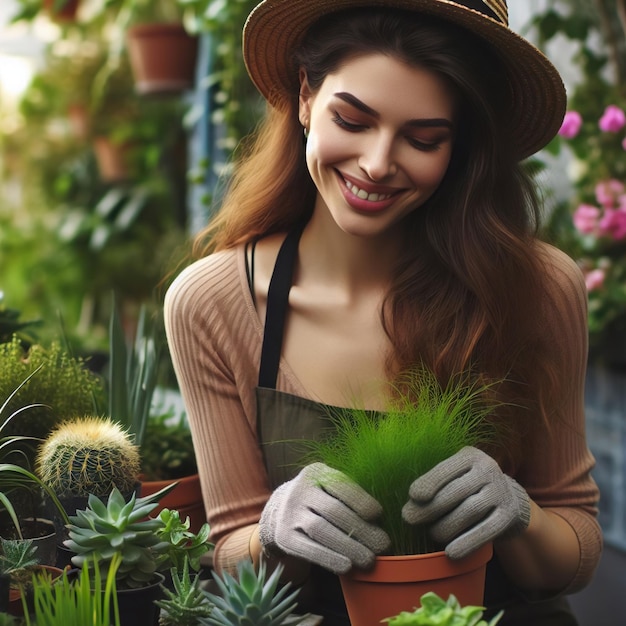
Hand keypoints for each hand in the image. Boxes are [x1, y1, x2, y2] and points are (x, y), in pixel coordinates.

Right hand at [258, 462, 389, 573]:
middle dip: (360, 528)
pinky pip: (308, 549)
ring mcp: (289, 514)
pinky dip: (329, 558)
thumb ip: (351, 495)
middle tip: (382, 544)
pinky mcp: (284, 537)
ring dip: (347, 546)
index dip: (359, 499)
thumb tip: (381, 519)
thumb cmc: (319, 499)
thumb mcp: (330, 486)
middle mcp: (299, 490)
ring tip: (369, 559)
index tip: (378, 514)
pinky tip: (347, 567)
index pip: (339, 484)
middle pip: (332, 510)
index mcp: (315, 472)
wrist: (280, 509)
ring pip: (319, 530)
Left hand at [402, 446, 530, 559]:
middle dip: (430, 507)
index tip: (413, 496)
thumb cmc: (468, 486)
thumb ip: (436, 484)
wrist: (509, 498)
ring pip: (469, 511)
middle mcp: (488, 469)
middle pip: (455, 491)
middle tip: (409, 519)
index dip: (429, 482)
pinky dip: (467, 542)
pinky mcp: (509, 515)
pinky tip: (451, 553)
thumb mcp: (455, 475)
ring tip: (431, 534)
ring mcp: (501, 492)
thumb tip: (410, 505)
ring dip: (446, 526)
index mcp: (470, 456)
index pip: (447, 468)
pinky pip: (486, 530)